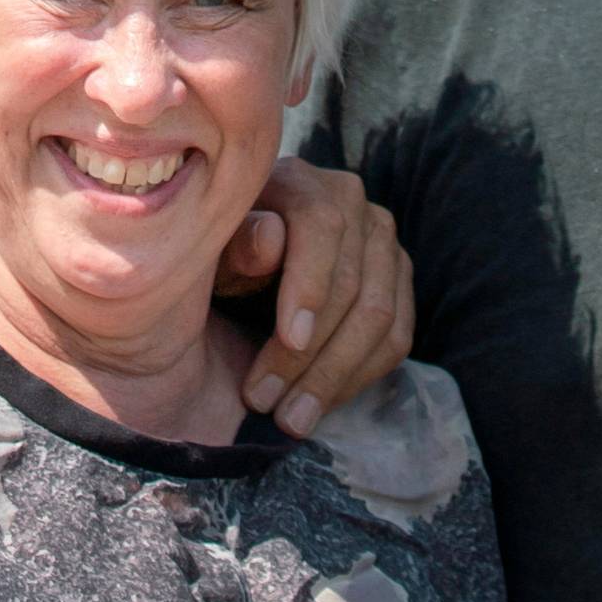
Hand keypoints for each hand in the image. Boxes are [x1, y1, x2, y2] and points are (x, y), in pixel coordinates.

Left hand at [221, 157, 409, 436]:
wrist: (231, 272)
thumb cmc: (209, 259)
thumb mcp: (204, 252)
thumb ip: (233, 244)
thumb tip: (271, 236)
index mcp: (300, 182)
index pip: (323, 227)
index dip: (309, 285)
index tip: (289, 341)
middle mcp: (352, 202)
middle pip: (355, 284)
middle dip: (311, 354)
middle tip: (266, 403)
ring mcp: (381, 241)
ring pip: (381, 318)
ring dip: (335, 377)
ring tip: (291, 419)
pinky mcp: (397, 279)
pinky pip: (397, 336)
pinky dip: (359, 377)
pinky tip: (319, 404)